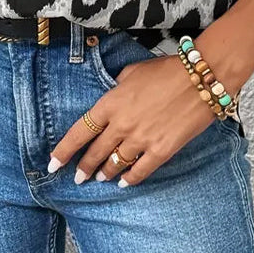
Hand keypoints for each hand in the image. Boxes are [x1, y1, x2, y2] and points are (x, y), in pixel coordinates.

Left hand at [48, 53, 222, 187]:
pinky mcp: (162, 150)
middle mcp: (122, 125)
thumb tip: (112, 97)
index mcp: (111, 103)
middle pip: (95, 152)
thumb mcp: (133, 72)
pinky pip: (140, 171)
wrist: (200, 78)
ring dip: (105, 173)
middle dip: (84, 167)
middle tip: (78, 178)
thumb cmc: (166, 70)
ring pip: (115, 164)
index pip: (80, 131)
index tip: (53, 163)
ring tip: (99, 178)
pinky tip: (123, 182)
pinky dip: (129, 179)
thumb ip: (117, 88)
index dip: (64, 150)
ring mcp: (141, 140)